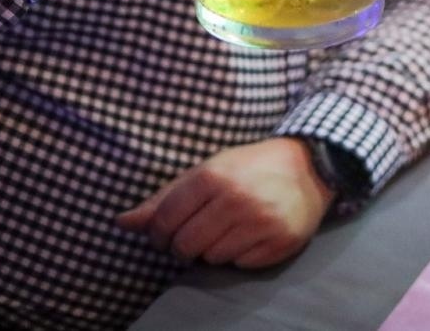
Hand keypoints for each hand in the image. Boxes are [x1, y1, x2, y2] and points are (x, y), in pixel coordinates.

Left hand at [116, 137, 333, 267]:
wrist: (309, 166)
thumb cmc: (248, 167)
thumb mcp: (206, 171)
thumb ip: (163, 199)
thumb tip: (120, 223)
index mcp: (213, 176)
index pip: (164, 221)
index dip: (157, 233)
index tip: (165, 233)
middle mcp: (237, 198)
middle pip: (185, 245)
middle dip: (184, 245)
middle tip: (197, 233)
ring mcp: (261, 221)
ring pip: (212, 258)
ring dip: (213, 249)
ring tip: (228, 229)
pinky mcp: (280, 241)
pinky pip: (241, 264)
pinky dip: (240, 254)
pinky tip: (250, 235)